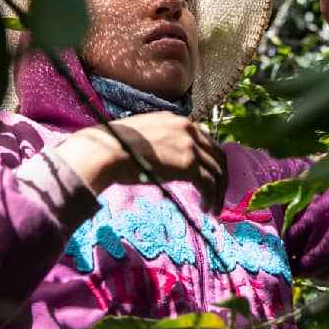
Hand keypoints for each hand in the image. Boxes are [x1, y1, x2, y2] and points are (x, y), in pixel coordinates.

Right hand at [54, 112, 227, 213]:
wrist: (108, 150)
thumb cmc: (114, 146)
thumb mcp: (142, 136)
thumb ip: (159, 142)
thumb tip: (162, 160)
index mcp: (176, 120)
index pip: (205, 139)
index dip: (210, 160)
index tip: (209, 176)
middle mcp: (187, 128)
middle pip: (217, 154)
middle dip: (220, 176)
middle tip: (217, 194)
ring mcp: (190, 145)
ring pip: (217, 171)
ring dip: (218, 191)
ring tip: (213, 208)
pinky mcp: (189, 164)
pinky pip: (209, 183)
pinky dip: (211, 197)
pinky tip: (206, 208)